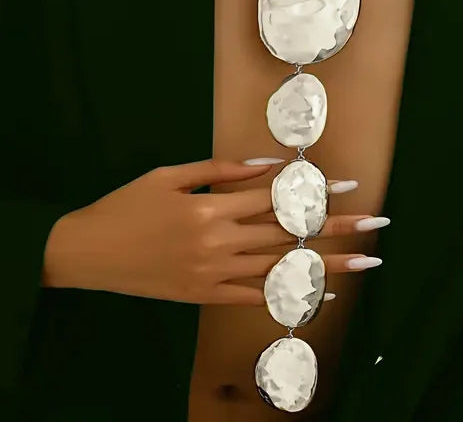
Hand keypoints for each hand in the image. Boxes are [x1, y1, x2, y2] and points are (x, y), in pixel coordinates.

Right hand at [42, 158, 382, 304]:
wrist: (88, 252)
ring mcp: (214, 274)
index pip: (273, 197)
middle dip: (334, 226)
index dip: (313, 191)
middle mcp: (219, 243)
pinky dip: (284, 294)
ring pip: (278, 267)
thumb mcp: (171, 176)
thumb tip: (264, 164)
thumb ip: (219, 170)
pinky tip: (315, 292)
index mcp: (211, 209)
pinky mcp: (205, 296)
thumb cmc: (128, 206)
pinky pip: (251, 297)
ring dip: (324, 264)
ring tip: (362, 262)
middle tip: (374, 223)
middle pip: (286, 233)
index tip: (348, 185)